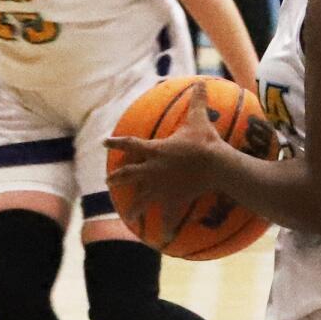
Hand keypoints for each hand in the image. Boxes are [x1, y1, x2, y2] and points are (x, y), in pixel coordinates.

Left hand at [105, 81, 224, 218]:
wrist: (215, 165)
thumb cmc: (205, 142)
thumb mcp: (199, 119)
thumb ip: (196, 101)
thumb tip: (200, 81)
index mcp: (155, 150)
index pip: (129, 144)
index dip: (115, 143)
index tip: (104, 143)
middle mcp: (152, 170)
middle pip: (128, 175)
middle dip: (118, 178)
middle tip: (110, 182)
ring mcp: (162, 187)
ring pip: (142, 199)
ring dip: (134, 207)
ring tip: (128, 215)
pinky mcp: (174, 199)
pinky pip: (168, 216)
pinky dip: (165, 227)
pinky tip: (161, 238)